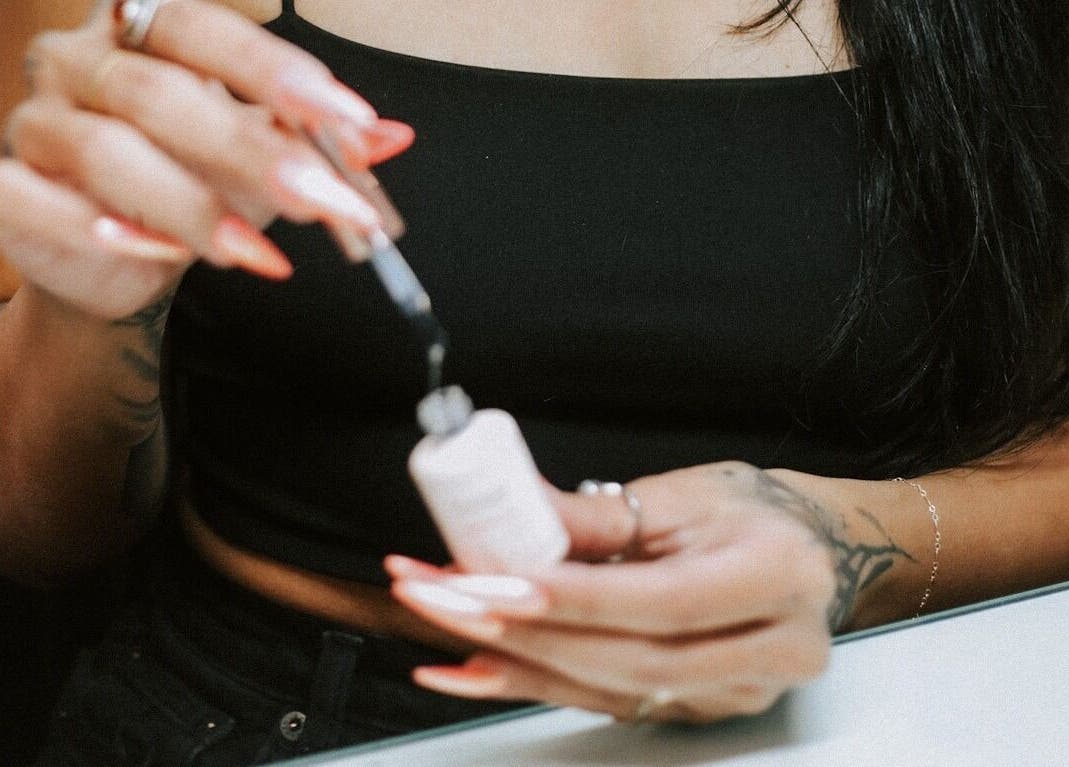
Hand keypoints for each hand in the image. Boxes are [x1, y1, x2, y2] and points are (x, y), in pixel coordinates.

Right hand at [0, 0, 412, 319]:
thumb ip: (316, 145)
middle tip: (322, 198)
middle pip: (163, 95)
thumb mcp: (261, 159)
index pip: (206, 31)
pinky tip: (156, 254)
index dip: (276, 73)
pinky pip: (36, 200)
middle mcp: (81, 62)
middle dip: (253, 151)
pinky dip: (96, 227)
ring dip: (194, 206)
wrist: (110, 250)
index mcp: (145, 30)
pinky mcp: (8, 188)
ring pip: (109, 152)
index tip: (348, 120)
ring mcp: (39, 122)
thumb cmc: (188, 180)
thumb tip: (393, 138)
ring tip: (259, 251)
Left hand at [387, 462, 846, 723]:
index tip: (496, 582)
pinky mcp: (700, 708)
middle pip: (629, 658)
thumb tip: (509, 512)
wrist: (805, 551)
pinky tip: (476, 664)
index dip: (574, 599)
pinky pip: (606, 702)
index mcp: (778, 577)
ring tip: (444, 620)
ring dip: (513, 659)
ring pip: (609, 690)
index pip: (663, 602)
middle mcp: (771, 649)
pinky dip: (535, 682)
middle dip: (522, 630)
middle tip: (444, 596)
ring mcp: (737, 692)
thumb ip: (596, 515)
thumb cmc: (751, 512)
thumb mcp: (683, 495)